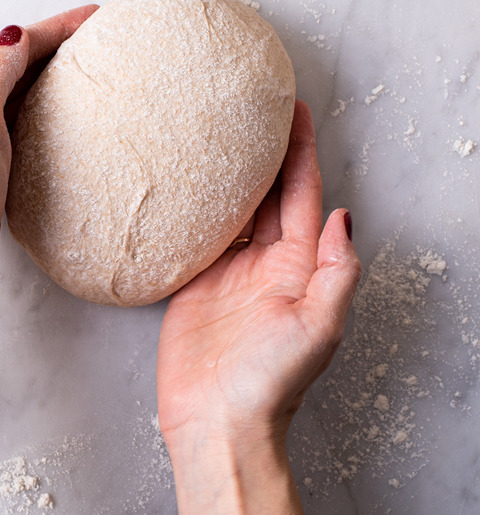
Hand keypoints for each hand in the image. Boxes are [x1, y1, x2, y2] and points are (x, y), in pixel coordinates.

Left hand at [0, 5, 100, 300]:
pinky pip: (16, 124)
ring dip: (45, 76)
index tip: (92, 17)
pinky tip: (56, 117)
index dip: (52, 28)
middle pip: (11, 64)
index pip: (9, 46)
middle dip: (51, 45)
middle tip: (93, 35)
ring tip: (81, 67)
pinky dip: (39, 109)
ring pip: (13, 93)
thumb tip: (13, 35)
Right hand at [156, 101, 361, 512]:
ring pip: (230, 210)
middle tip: (253, 107)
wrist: (217, 420)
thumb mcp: (319, 326)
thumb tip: (341, 215)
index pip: (301, 195)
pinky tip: (184, 184)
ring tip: (219, 132)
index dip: (300, 153)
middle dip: (264, 150)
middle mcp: (263, 264)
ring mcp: (226, 273)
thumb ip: (335, 270)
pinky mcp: (190, 285)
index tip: (295, 111)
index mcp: (297, 267)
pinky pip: (194, 236)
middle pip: (266, 194)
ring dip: (228, 172)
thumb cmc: (269, 381)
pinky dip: (193, 208)